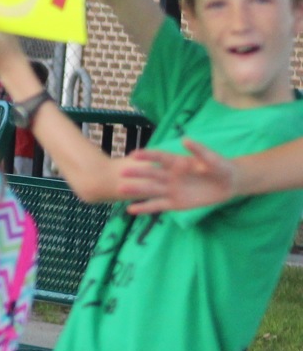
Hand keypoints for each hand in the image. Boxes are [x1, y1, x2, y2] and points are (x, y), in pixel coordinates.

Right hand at [121, 140, 236, 213]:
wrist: (229, 184)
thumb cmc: (220, 167)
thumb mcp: (212, 159)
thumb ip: (199, 151)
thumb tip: (185, 140)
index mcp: (177, 162)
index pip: (159, 157)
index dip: (148, 156)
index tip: (134, 155)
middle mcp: (170, 175)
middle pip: (151, 173)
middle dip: (138, 173)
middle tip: (123, 173)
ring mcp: (171, 190)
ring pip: (151, 190)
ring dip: (137, 190)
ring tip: (121, 189)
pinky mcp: (175, 203)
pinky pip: (157, 206)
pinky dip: (144, 208)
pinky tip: (130, 210)